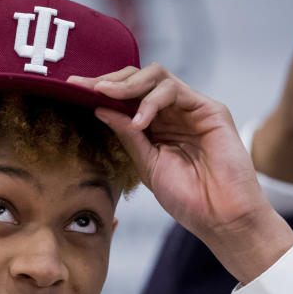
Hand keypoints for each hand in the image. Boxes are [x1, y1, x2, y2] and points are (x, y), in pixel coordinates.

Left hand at [69, 65, 292, 283]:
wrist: (220, 217)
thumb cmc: (188, 199)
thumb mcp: (147, 165)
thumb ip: (127, 135)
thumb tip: (99, 109)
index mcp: (156, 126)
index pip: (126, 97)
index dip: (100, 90)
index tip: (72, 89)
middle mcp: (173, 113)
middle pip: (139, 78)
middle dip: (110, 80)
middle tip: (87, 87)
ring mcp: (191, 109)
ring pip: (157, 76)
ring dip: (129, 85)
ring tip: (109, 98)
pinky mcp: (210, 110)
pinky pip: (175, 91)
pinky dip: (153, 101)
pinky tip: (140, 121)